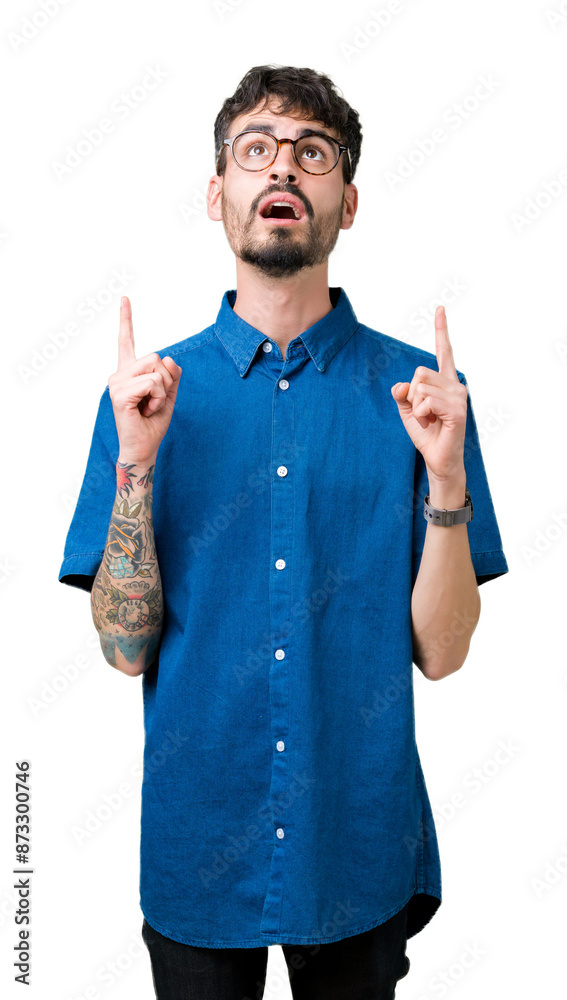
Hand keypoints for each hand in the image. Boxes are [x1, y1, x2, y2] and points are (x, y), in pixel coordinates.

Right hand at [107, 296, 181, 465]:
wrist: (144, 448)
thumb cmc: (153, 423)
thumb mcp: (169, 394)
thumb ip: (172, 374)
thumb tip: (169, 360)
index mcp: (129, 372)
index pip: (127, 341)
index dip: (127, 319)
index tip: (125, 298)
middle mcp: (119, 374)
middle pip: (155, 356)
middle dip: (166, 380)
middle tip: (155, 400)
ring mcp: (116, 384)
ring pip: (156, 370)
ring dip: (162, 391)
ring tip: (150, 406)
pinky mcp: (120, 395)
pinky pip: (152, 384)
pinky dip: (157, 398)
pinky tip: (146, 410)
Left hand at [390, 305, 467, 481]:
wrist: (438, 459)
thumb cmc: (427, 434)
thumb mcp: (408, 411)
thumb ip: (402, 395)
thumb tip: (401, 385)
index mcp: (445, 382)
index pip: (444, 352)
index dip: (441, 330)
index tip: (440, 309)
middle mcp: (455, 385)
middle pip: (420, 371)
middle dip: (412, 393)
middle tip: (423, 412)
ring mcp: (459, 397)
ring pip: (421, 387)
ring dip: (417, 407)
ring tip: (429, 420)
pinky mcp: (458, 410)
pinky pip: (427, 401)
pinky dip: (422, 413)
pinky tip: (432, 422)